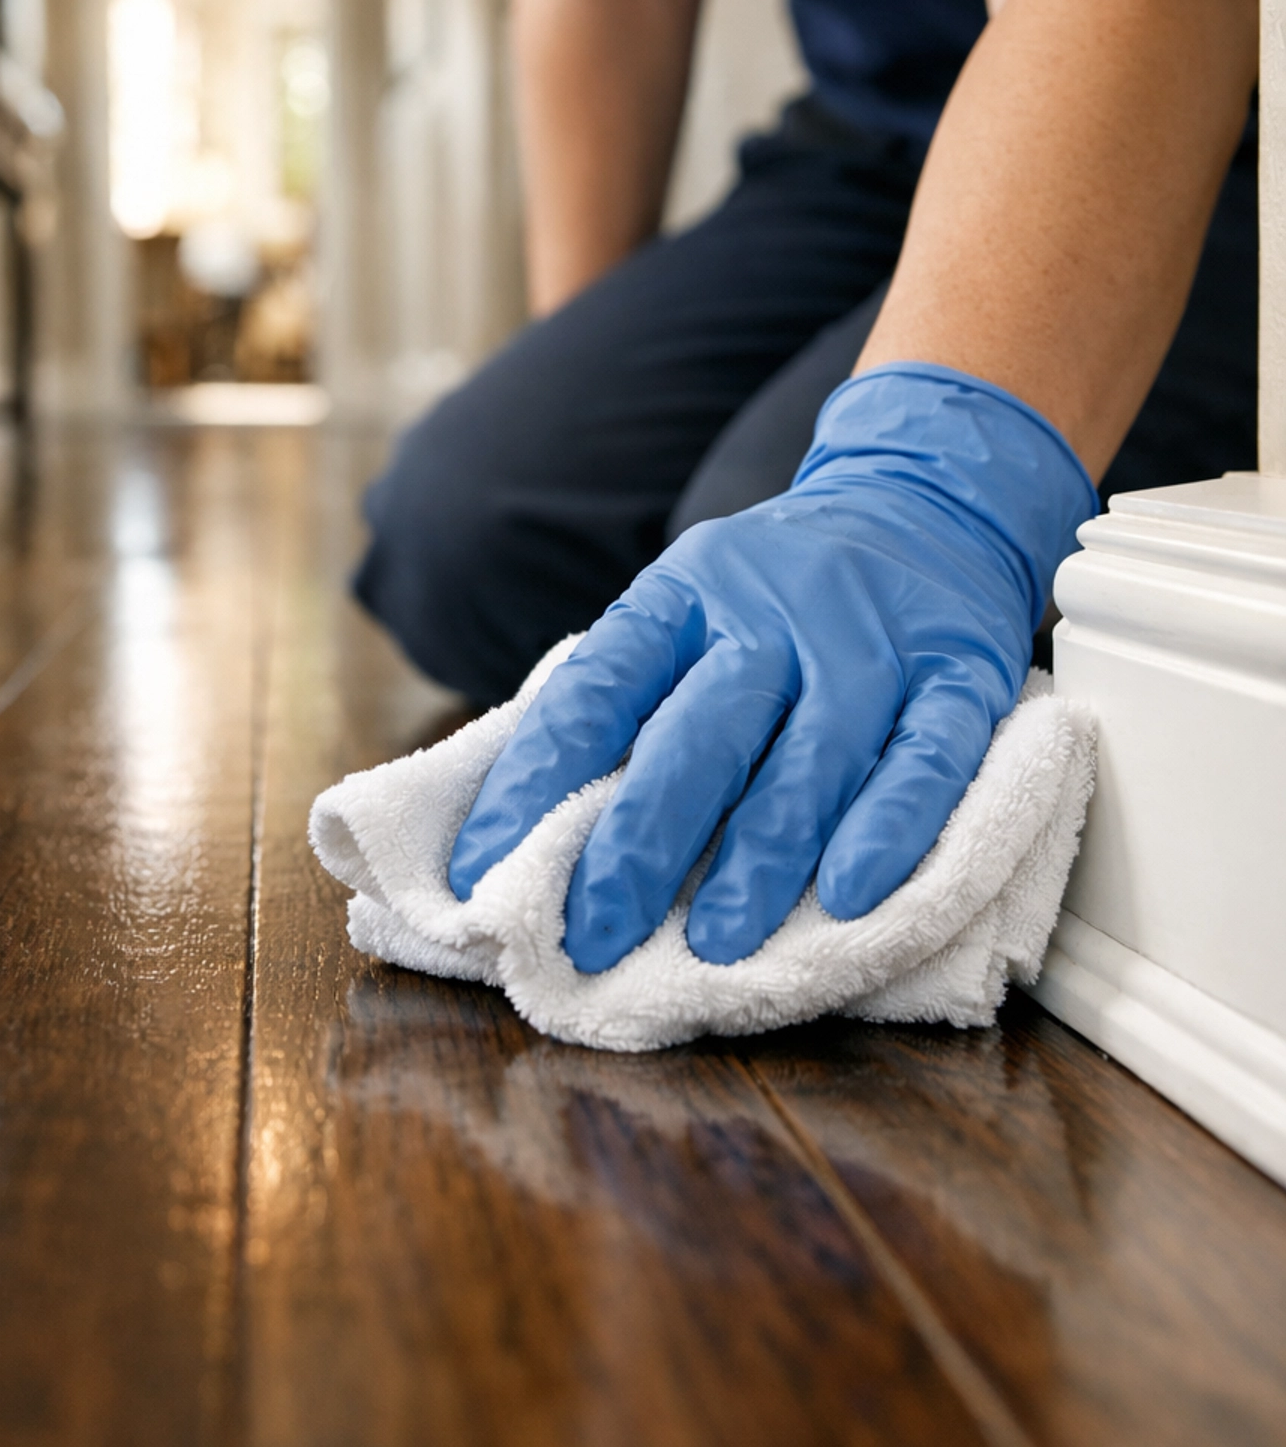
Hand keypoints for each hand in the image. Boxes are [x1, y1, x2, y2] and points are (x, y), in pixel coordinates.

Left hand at [447, 365, 1095, 970]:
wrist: (930, 501)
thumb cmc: (777, 597)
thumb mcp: (691, 611)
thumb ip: (628, 703)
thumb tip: (523, 834)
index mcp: (686, 592)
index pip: (597, 689)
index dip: (534, 782)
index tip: (483, 873)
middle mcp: (777, 610)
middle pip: (700, 734)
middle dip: (641, 843)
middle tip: (595, 934)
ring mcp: (874, 642)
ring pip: (813, 758)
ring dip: (761, 857)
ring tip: (715, 945)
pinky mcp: (963, 673)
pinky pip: (930, 757)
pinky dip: (892, 825)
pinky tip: (851, 893)